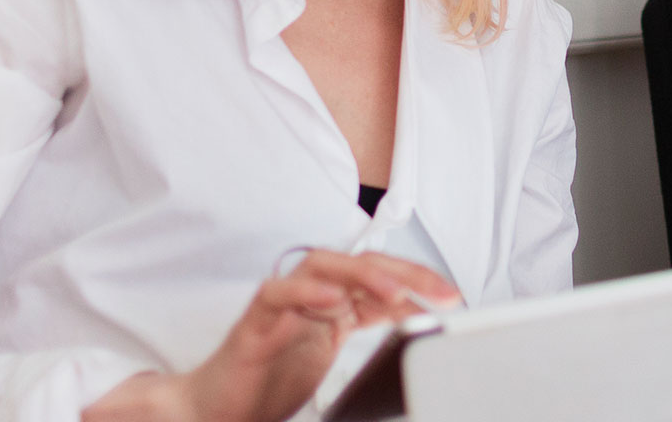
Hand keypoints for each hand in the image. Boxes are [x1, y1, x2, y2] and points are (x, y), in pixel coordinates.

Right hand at [83, 249, 459, 421]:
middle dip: (405, 272)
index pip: (382, 276)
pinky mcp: (253, 322)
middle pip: (361, 263)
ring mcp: (282, 304)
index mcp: (333, 301)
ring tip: (396, 292)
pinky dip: (305, 293)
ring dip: (363, 276)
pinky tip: (333, 301)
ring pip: (323, 267)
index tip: (452, 296)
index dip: (419, 281)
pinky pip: (277, 294)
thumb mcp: (338, 356)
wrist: (220, 408)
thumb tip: (421, 324)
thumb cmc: (272, 380)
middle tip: (440, 291)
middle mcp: (309, 294)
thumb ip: (374, 335)